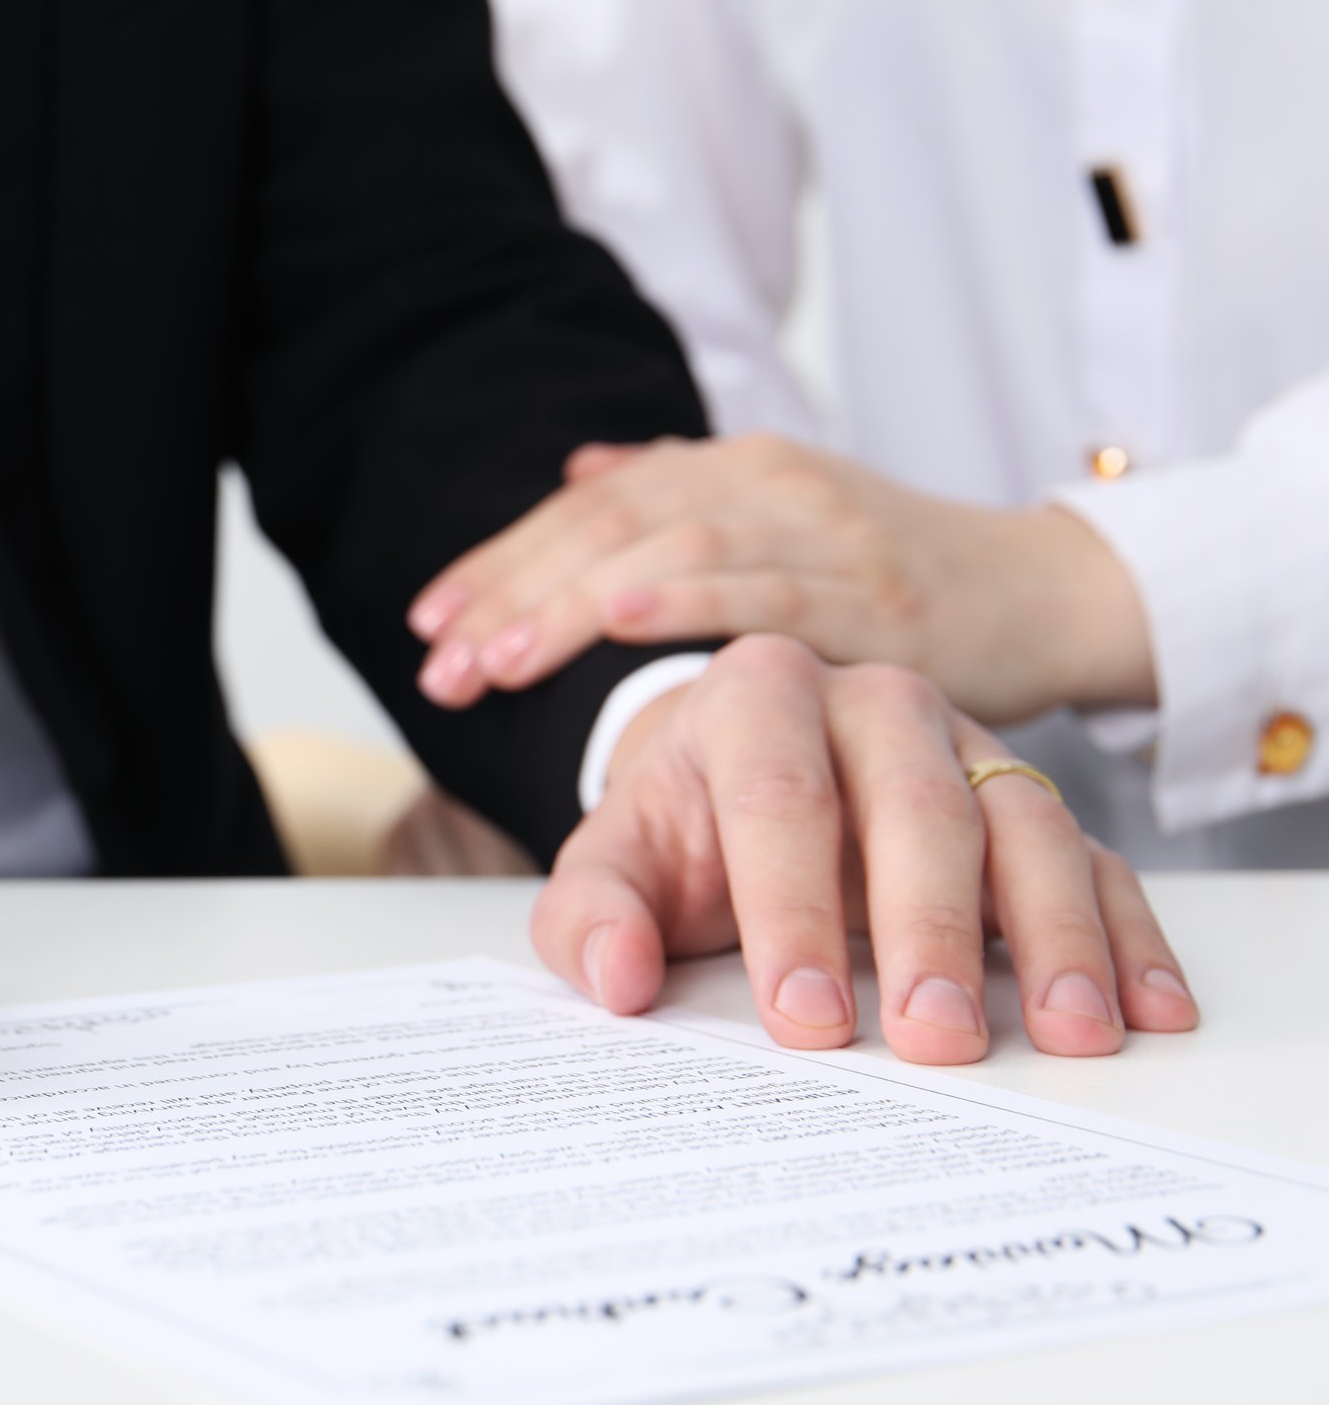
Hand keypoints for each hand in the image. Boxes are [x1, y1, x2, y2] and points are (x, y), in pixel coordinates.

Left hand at [408, 433, 1154, 725]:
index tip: (426, 623)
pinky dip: (688, 596)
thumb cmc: (891, 571)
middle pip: (607, 528)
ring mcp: (820, 530)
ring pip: (669, 550)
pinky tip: (619, 615)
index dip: (498, 561)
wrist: (1039, 591)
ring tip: (496, 659)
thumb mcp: (777, 521)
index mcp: (729, 467)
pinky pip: (766, 588)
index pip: (584, 509)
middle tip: (438, 662)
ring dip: (570, 607)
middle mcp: (765, 481)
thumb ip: (678, 494)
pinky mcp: (874, 591)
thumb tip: (575, 472)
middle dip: (510, 596)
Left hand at [531, 635, 1198, 1062]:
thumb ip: (591, 914)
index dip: (790, 906)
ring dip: (1053, 935)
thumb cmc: (682, 825)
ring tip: (1066, 1035)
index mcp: (758, 695)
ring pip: (1025, 825)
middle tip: (934, 1040)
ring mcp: (968, 749)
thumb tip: (617, 979)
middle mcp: (875, 703)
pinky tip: (1144, 1009)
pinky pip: (1094, 860)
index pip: (779, 796)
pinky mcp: (1030, 806)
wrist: (741, 773)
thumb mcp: (613, 860)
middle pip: (917, 806)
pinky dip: (1126, 934)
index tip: (802, 1015)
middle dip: (928, 928)